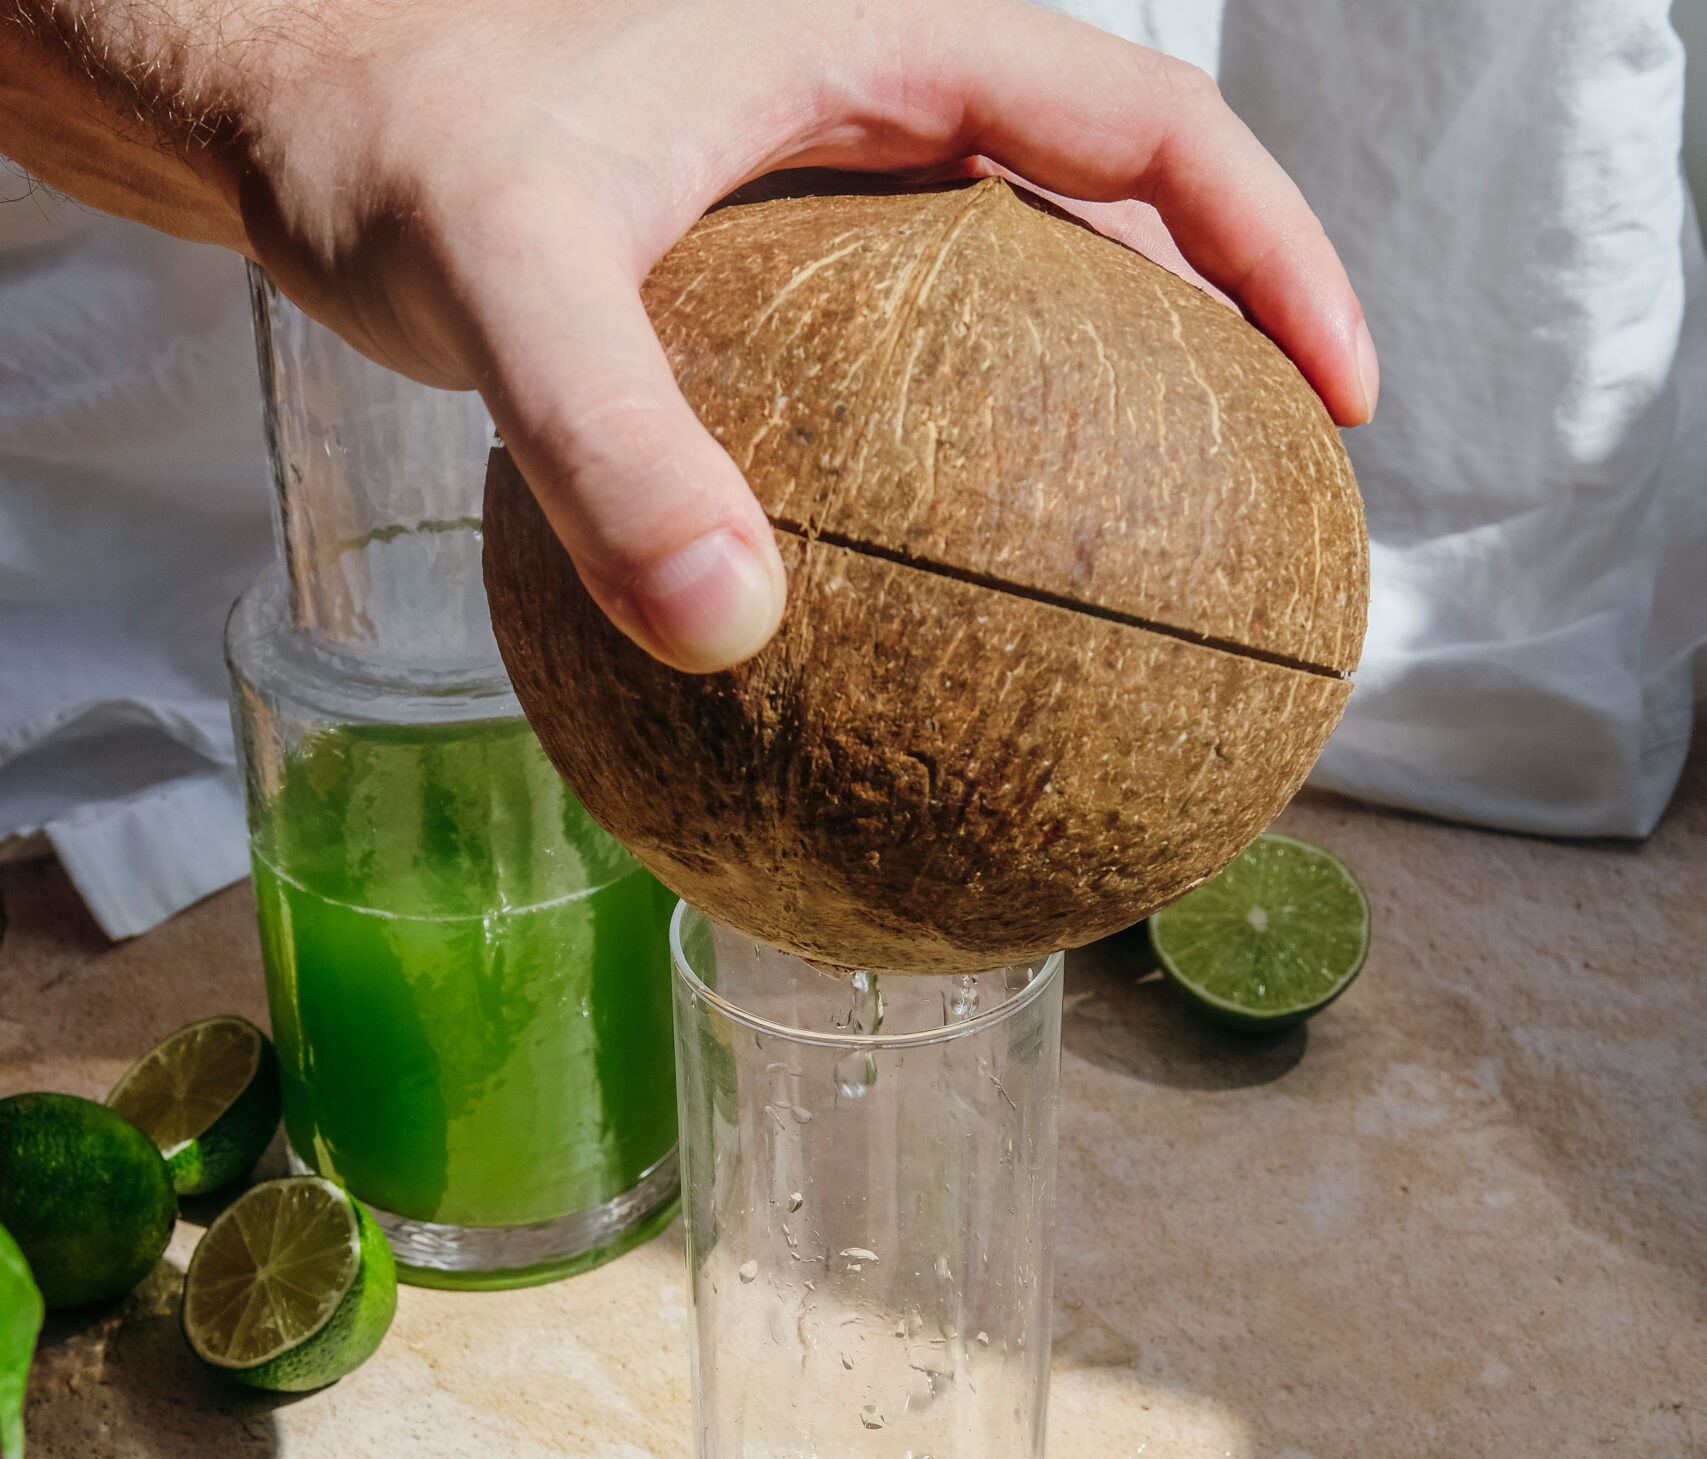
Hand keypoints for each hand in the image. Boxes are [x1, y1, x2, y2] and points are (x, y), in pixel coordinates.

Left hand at [0, 0, 1378, 671]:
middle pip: (1116, 215)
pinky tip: (942, 614)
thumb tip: (727, 627)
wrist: (279, 115)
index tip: (1340, 397)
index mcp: (875, 48)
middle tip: (1281, 508)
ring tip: (1151, 576)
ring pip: (1016, 300)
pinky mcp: (754, 294)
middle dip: (1226, 344)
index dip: (1272, 247)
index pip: (1143, 121)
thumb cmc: (384, 144)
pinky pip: (905, 383)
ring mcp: (818, 208)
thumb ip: (609, 436)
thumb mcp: (499, 272)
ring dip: (1101, 416)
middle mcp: (868, 118)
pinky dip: (959, 475)